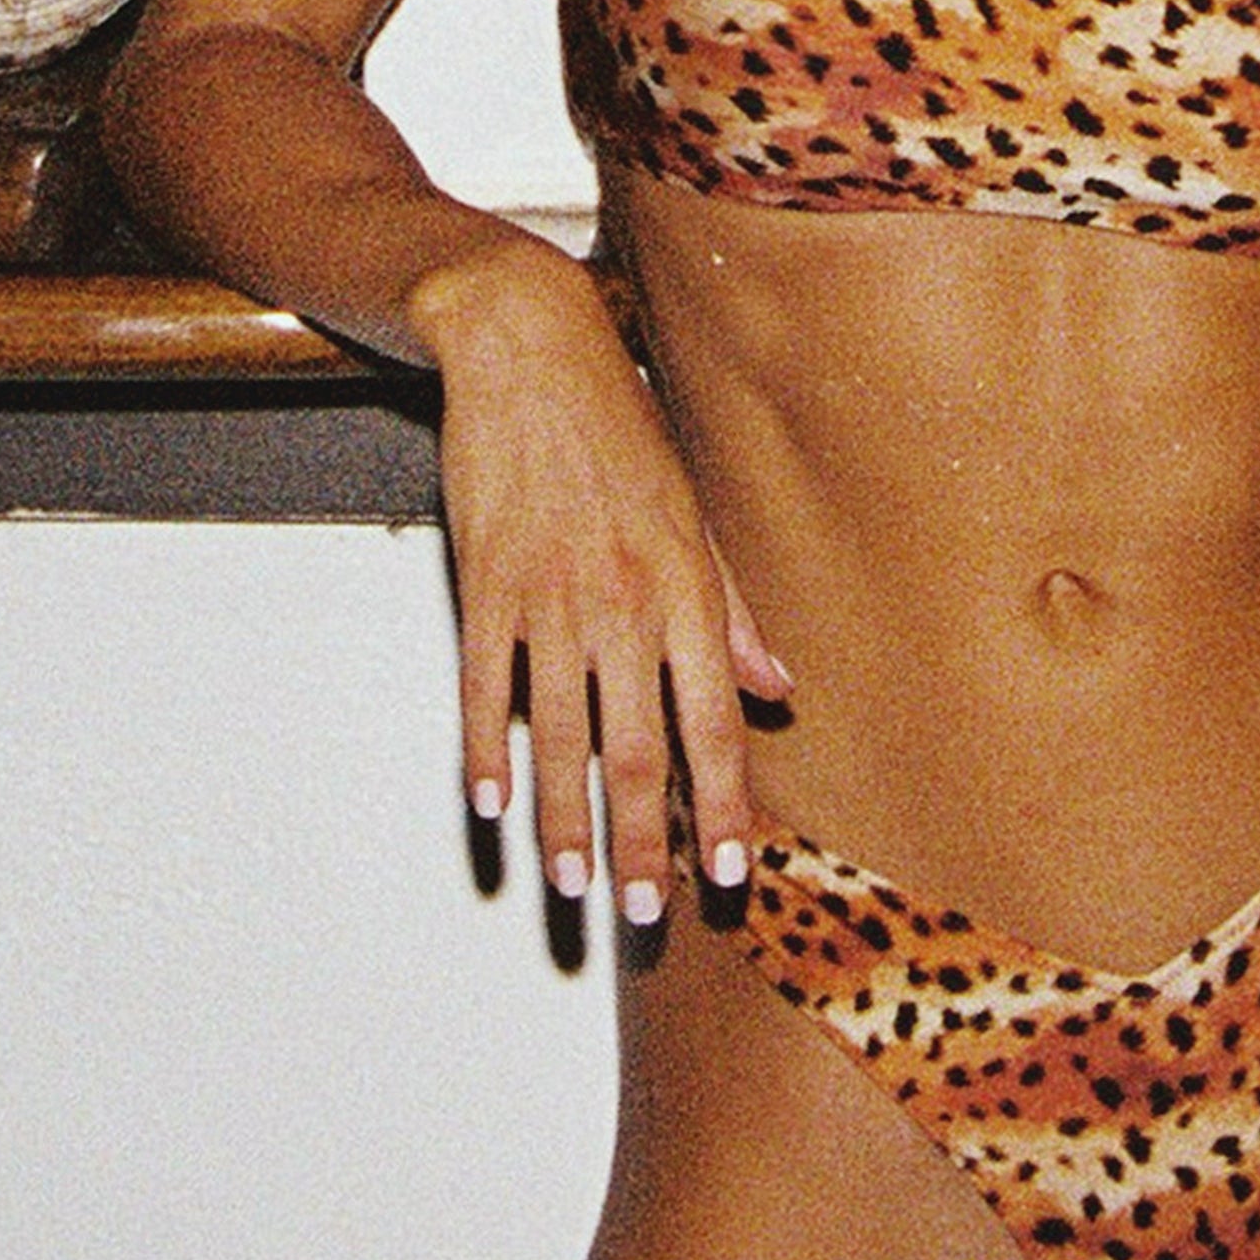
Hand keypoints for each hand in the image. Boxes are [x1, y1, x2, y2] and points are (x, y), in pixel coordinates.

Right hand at [413, 233, 790, 922]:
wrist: (528, 347)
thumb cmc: (618, 430)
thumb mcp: (693, 511)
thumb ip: (732, 608)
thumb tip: (776, 688)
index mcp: (685, 584)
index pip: (713, 719)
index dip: (720, 802)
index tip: (726, 872)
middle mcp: (623, 598)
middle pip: (634, 744)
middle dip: (643, 839)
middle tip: (646, 912)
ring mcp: (548, 593)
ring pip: (556, 732)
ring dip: (564, 817)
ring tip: (572, 884)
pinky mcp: (484, 579)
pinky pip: (483, 684)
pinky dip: (483, 748)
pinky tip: (489, 801)